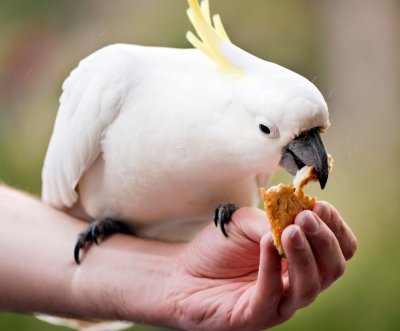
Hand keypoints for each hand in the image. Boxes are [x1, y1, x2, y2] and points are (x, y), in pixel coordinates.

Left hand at [166, 202, 356, 330]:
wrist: (182, 273)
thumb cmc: (218, 248)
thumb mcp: (245, 222)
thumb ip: (272, 219)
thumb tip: (297, 215)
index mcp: (300, 260)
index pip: (338, 249)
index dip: (335, 228)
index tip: (320, 205)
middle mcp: (296, 283)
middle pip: (333, 269)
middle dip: (324, 240)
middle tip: (306, 217)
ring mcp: (278, 303)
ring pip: (309, 287)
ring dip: (303, 255)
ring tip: (291, 230)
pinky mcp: (255, 316)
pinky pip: (271, 295)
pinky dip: (271, 267)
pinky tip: (267, 244)